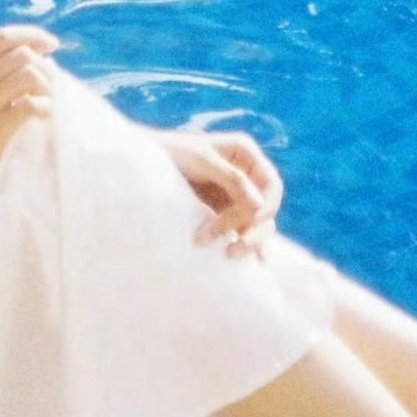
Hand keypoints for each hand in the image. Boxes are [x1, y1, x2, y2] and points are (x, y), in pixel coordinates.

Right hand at [0, 25, 58, 208]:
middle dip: (46, 65)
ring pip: (29, 75)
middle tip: (53, 83)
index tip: (52, 44)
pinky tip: (45, 116)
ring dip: (48, 86)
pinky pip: (32, 105)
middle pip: (21, 54)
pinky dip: (46, 107)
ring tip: (49, 100)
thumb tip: (43, 55)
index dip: (32, 35)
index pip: (3, 37)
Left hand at [158, 128, 283, 258]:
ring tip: (229, 255)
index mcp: (245, 154)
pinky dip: (248, 244)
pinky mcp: (227, 211)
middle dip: (253, 230)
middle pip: (267, 208)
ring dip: (249, 241)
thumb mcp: (200, 160)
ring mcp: (238, 194)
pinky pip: (244, 230)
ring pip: (258, 222)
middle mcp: (247, 174)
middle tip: (233, 249)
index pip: (271, 185)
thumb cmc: (171, 153)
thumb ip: (231, 178)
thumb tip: (259, 203)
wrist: (144, 164)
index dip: (266, 207)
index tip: (247, 225)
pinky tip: (254, 263)